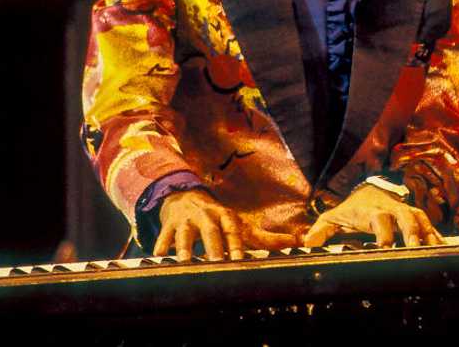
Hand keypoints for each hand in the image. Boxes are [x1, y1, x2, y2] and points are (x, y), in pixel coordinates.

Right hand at [154, 189, 295, 260]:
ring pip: (184, 233)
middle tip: (214, 263)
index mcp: (225, 216)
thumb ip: (267, 238)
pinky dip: (161, 246)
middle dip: (212, 246)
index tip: (238, 258)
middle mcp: (207, 216)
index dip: (236, 243)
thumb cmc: (217, 217)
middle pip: (210, 231)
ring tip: (184, 261)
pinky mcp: (169, 224)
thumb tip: (300, 240)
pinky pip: (164, 236)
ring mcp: (186, 219)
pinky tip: (158, 257)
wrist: (183, 196)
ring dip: (184, 246)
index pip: (232, 229)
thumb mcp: (240, 224)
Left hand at [302, 183, 443, 247]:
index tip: (384, 247)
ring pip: (422, 220)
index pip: (380, 219)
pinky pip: (430, 225)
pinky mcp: (416, 217)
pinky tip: (445, 250)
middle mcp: (392, 209)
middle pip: (407, 217)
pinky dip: (437, 237)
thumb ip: (321, 230)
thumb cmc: (352, 210)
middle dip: (412, 233)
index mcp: (373, 211)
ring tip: (435, 252)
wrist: (370, 190)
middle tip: (416, 250)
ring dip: (429, 235)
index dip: (383, 232)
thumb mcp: (333, 217)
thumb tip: (307, 244)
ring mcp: (406, 211)